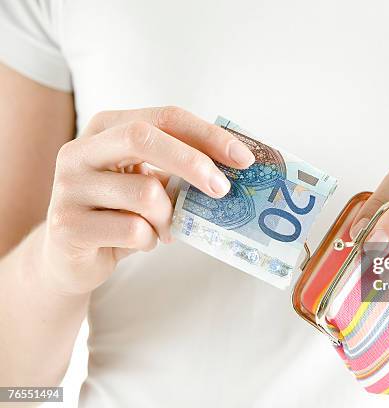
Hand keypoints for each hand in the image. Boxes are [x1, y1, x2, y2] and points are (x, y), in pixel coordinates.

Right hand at [43, 106, 254, 294]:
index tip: (243, 158)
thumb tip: (234, 167)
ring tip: (162, 227)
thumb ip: (178, 169)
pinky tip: (140, 242)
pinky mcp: (66, 225)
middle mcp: (80, 150)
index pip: (164, 117)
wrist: (69, 256)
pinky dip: (150, 241)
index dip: (207, 134)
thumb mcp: (147, 181)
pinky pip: (134, 230)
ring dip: (168, 218)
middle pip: (142, 137)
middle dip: (193, 162)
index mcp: (106, 128)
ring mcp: (69, 187)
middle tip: (223, 189)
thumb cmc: (120, 212)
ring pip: (145, 194)